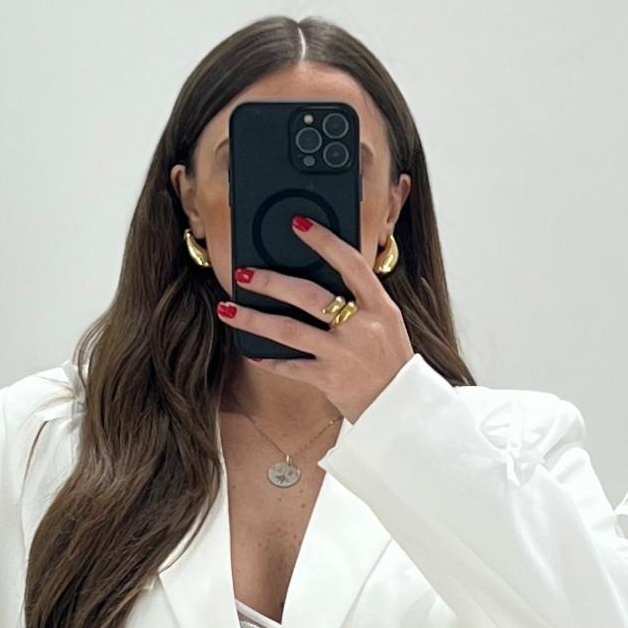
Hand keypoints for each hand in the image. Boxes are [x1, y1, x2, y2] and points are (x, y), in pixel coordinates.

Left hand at [216, 217, 414, 420]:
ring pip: (289, 330)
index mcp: (380, 306)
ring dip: (254, 318)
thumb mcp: (386, 321)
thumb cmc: (389, 358)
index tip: (298, 223)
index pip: (350, 263)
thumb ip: (360, 298)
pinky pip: (290, 366)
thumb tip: (319, 273)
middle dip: (272, 282)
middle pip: (309, 296)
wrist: (399, 405)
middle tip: (245, 273)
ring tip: (228, 308)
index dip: (324, 241)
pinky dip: (269, 359)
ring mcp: (342, 354)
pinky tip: (250, 349)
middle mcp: (361, 327)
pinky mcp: (328, 379)